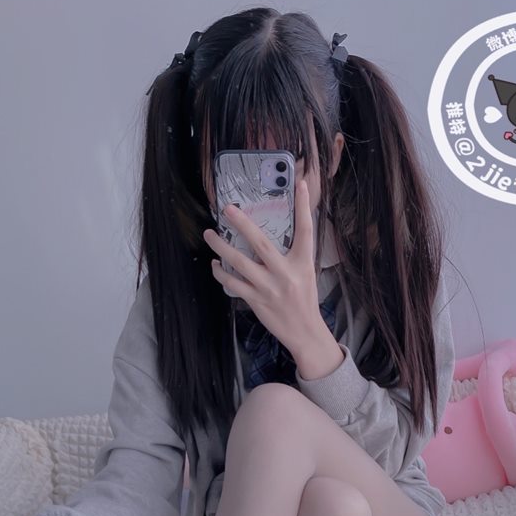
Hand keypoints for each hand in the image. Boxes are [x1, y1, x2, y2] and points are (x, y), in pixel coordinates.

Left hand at [202, 179, 323, 360]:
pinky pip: (233, 284)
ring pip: (239, 263)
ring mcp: (269, 288)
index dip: (304, 206)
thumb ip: (294, 252)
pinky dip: (221, 274)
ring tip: (209, 234)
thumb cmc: (304, 299)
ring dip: (221, 248)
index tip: (302, 184)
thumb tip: (277, 231)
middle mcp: (285, 273)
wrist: (304, 331)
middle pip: (261, 243)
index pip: (305, 230)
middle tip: (228, 209)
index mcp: (302, 263)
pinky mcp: (256, 300)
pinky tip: (215, 265)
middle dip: (243, 224)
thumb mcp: (305, 272)